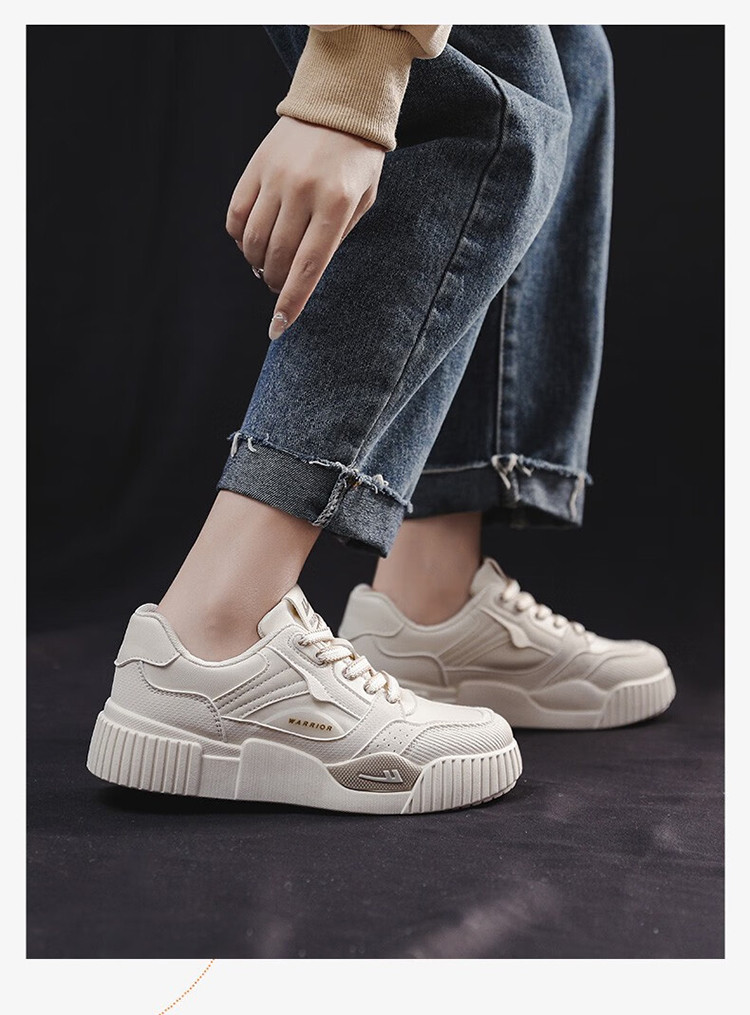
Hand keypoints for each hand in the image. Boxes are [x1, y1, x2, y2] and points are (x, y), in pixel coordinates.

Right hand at [226, 116, 384, 338]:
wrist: (339, 103)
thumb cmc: (358, 161)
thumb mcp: (362, 201)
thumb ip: (336, 238)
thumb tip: (302, 276)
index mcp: (336, 204)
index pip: (308, 267)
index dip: (291, 302)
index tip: (278, 329)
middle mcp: (303, 191)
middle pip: (277, 257)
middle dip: (275, 283)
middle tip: (279, 287)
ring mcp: (275, 177)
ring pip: (252, 240)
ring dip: (256, 264)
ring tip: (265, 267)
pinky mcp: (255, 167)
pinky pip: (236, 215)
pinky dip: (240, 239)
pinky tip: (251, 242)